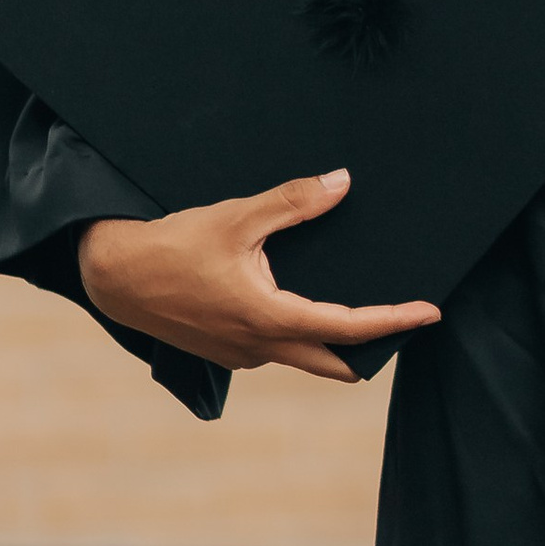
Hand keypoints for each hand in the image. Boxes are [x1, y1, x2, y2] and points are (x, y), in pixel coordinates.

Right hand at [77, 172, 438, 384]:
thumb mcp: (237, 216)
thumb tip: (341, 183)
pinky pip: (279, 348)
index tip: (429, 312)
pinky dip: (303, 333)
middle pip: (335, 362)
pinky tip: (306, 304)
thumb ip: (293, 202)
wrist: (116, 277)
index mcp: (268, 319)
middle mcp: (259, 348)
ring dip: (337, 340)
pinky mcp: (228, 351)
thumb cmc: (174, 247)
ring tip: (366, 308)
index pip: (349, 329)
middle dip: (375, 346)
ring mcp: (242, 355)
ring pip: (305, 356)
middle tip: (407, 321)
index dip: (394, 321)